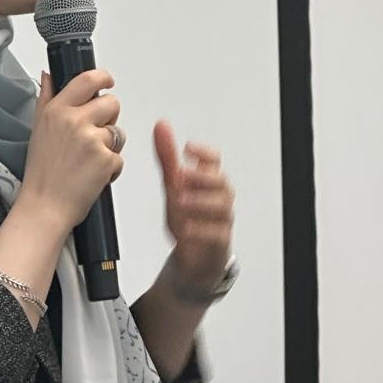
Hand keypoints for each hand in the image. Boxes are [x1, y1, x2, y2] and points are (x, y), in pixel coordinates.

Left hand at [152, 120, 234, 295]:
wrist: (192, 256)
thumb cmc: (188, 217)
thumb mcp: (173, 184)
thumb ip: (167, 156)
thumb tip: (161, 126)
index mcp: (207, 181)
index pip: (213, 160)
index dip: (204, 153)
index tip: (188, 148)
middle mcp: (217, 198)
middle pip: (221, 182)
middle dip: (202, 178)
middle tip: (182, 176)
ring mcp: (220, 220)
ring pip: (221, 207)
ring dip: (200, 202)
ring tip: (181, 201)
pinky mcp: (219, 242)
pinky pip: (217, 235)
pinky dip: (201, 231)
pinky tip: (187, 229)